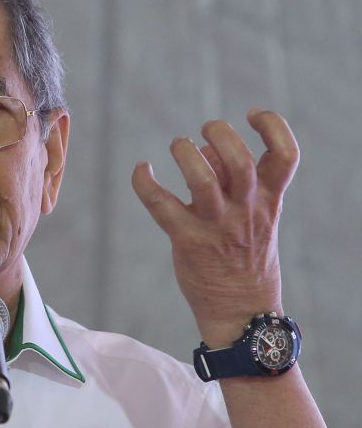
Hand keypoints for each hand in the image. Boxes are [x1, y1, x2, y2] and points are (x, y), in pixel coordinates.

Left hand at [132, 109, 298, 347]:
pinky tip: (141, 169)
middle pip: (239, 161)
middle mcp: (246, 211)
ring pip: (202, 179)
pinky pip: (161, 204)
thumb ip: (232, 182)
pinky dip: (145, 182)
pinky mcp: (187, 241)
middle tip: (205, 130)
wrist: (242, 313)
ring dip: (186, 153)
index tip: (253, 114)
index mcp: (268, 201)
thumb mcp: (255, 219)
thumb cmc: (245, 258)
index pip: (285, 155)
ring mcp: (217, 227)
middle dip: (220, 135)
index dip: (273, 126)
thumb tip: (201, 149)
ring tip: (178, 145)